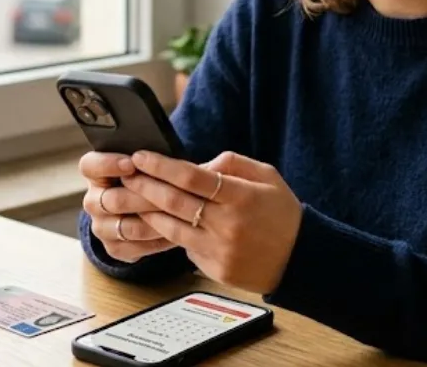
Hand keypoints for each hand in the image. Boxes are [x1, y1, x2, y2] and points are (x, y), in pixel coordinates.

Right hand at [79, 152, 175, 262]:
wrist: (140, 212)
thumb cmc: (146, 177)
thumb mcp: (144, 164)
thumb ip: (150, 159)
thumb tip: (173, 157)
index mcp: (95, 173)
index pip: (90, 166)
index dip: (108, 164)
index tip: (132, 163)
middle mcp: (93, 201)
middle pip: (113, 200)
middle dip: (144, 196)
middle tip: (169, 193)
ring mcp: (101, 226)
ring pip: (127, 227)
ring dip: (154, 221)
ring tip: (178, 215)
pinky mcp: (113, 248)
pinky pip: (135, 248)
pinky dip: (156, 242)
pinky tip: (175, 233)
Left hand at [122, 150, 302, 294]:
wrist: (300, 259)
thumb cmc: (282, 212)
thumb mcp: (266, 176)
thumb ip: (232, 163)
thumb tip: (197, 164)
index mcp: (241, 197)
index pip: (191, 178)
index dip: (162, 165)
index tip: (141, 156)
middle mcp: (228, 225)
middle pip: (175, 202)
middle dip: (145, 186)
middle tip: (126, 174)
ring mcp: (220, 251)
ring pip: (172, 228)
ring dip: (147, 212)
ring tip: (132, 198)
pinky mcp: (215, 270)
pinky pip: (185, 248)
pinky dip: (170, 234)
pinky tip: (156, 222)